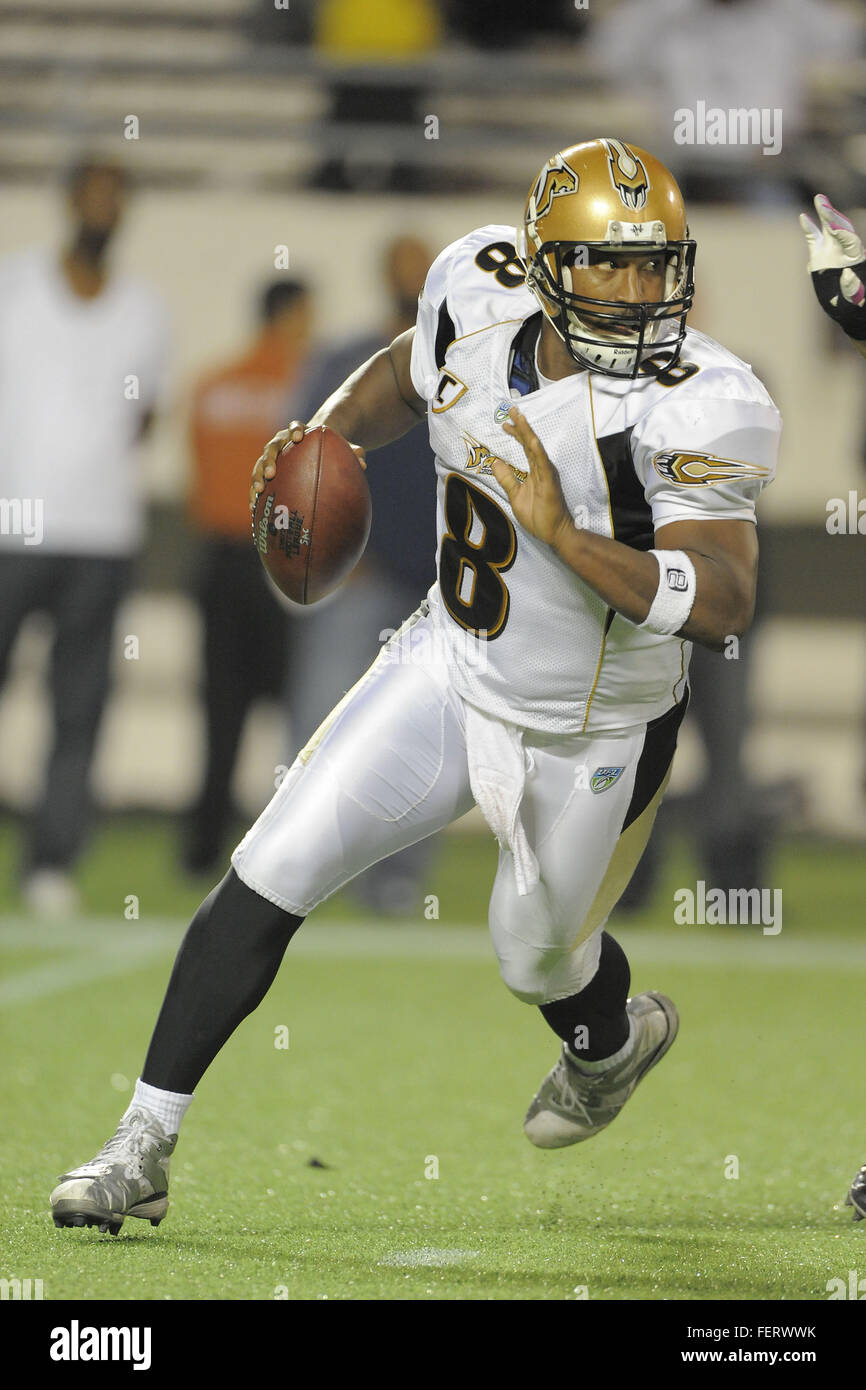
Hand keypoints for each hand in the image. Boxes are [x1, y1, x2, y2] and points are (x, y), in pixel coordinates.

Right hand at [249, 420, 366, 511]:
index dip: (295, 430)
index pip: (295, 427)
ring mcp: (273, 457)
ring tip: (259, 490)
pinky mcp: (267, 470)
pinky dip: (255, 492)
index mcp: (298, 432)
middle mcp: (281, 442)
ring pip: (261, 464)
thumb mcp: (343, 448)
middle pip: (272, 447)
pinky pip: (259, 480)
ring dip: (258, 477)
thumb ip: (352, 452)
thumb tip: (363, 463)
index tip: (297, 436)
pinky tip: (255, 508)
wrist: (313, 445)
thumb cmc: (331, 447)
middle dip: (270, 459)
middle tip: (272, 472)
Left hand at [490, 407, 572, 550]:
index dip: (516, 434)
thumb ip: (507, 478)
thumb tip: (495, 462)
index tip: (504, 424)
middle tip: (511, 409)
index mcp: (534, 471)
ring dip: (527, 431)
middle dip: (520, 425)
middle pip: (529, 442)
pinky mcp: (549, 481)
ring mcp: (546, 473)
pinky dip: (536, 449)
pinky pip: (542, 462)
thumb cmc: (538, 516)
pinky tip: (530, 438)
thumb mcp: (515, 495)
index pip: (524, 447)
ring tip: (519, 416)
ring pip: (535, 447)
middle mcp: (541, 468)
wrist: (553, 533)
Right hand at [799, 194, 865, 343]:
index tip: (835, 230)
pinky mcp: (818, 253)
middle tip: (824, 206)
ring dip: (824, 213)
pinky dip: (808, 228)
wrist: (845, 305)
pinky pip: (813, 237)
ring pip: (828, 227)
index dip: (843, 234)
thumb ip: (853, 289)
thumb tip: (848, 276)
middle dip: (833, 217)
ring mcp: (831, 249)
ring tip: (819, 199)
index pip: (851, 241)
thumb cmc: (853, 303)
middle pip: (841, 227)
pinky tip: (803, 217)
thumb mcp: (855, 300)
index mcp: (856, 257)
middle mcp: (845, 249)